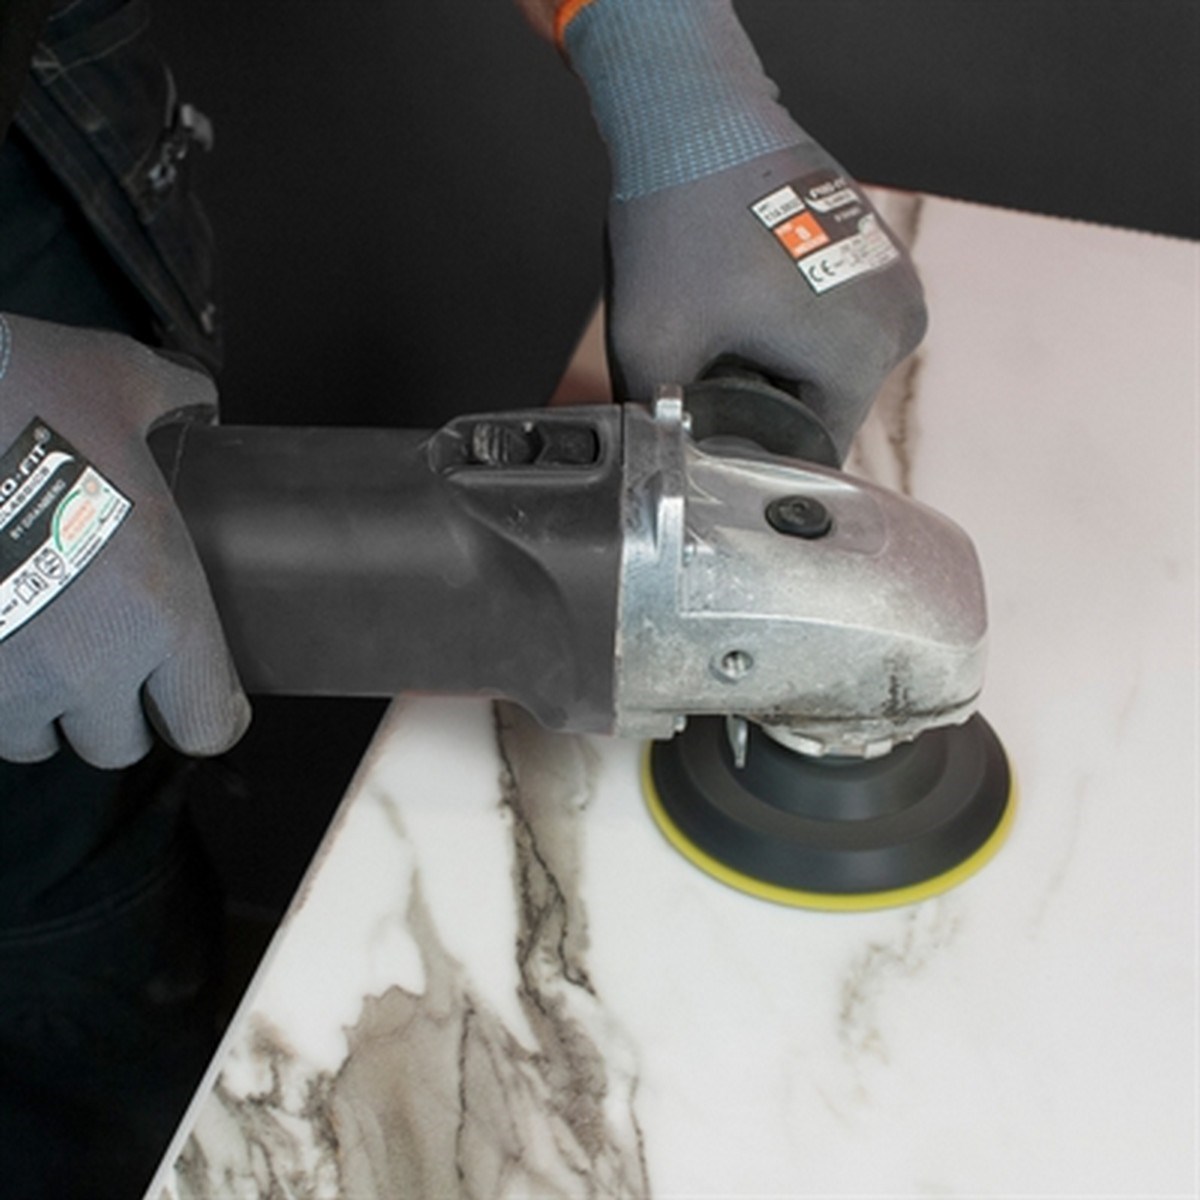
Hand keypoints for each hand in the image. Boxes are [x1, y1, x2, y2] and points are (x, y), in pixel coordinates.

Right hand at [0, 314, 248, 766]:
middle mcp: (92, 661)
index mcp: (162, 608)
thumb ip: (174, 399)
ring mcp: (9, 677)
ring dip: (44, 712)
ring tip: (42, 654)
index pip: (210, 723)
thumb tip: (196, 401)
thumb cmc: (23, 388)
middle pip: (118, 745)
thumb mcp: (122, 380)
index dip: (210, 715)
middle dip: (117, 712)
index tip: (199, 699)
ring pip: (36, 742)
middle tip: (110, 664)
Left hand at [562, 0, 926, 460]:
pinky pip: (838, 322)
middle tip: (708, 359)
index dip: (751, 446)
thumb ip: (660, 426)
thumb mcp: (652, 346)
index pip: (810, 449)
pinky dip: (795, 327)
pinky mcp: (882, 254)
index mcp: (861, 355)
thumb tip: (659, 480)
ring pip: (828, 367)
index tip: (709, 420)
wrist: (697, 120)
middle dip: (764, 401)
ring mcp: (898, 281)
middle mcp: (900, 321)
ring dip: (778, 364)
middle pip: (822, 407)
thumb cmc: (680, 223)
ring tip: (729, 324)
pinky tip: (751, 301)